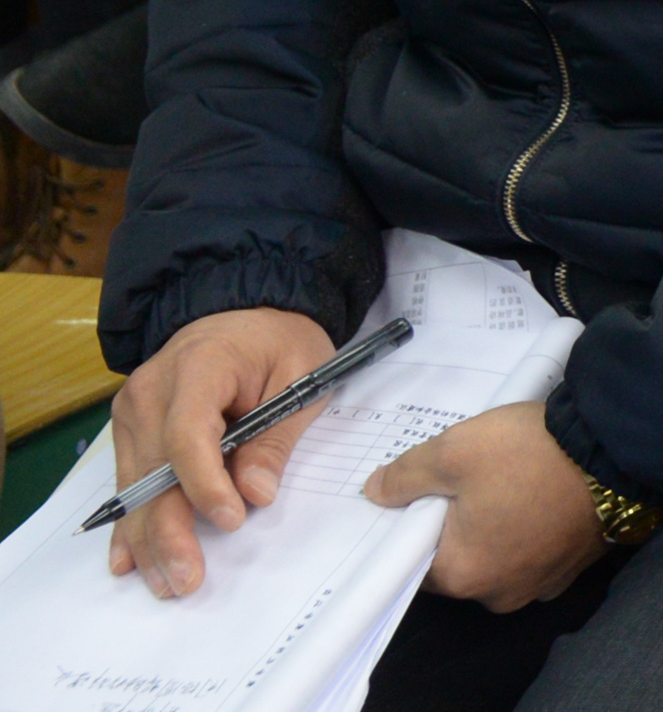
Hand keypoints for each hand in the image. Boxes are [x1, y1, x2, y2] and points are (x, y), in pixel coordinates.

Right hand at [105, 306, 336, 594]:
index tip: (231, 520)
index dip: (206, 483)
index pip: (188, 433)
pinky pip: (130, 482)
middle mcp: (151, 391)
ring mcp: (135, 412)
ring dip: (149, 538)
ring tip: (166, 582)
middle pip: (154, 471)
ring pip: (136, 486)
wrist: (247, 312)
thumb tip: (255, 493)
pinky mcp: (133, 431)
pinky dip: (132, 522)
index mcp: (199, 365)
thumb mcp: (302, 375)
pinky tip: (128, 559)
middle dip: (169, 530)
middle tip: (186, 579)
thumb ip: (276, 436)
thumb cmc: (279, 340)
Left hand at [365, 401, 612, 611]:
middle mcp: (499, 595)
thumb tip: (376, 493)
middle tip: (470, 479)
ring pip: (499, 559)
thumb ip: (406, 475)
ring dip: (497, 530)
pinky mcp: (573, 568)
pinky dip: (532, 532)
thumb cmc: (529, 454)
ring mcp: (541, 585)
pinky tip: (540, 497)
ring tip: (511, 484)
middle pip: (459, 562)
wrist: (618, 449)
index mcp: (462, 575)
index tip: (425, 491)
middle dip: (458, 526)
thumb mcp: (455, 449)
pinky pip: (535, 555)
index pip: (414, 559)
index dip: (414, 524)